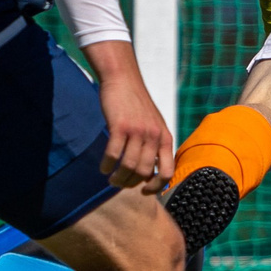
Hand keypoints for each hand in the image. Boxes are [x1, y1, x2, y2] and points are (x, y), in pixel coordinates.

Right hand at [82, 40, 172, 190]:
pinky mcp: (120, 126)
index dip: (156, 187)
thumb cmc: (136, 104)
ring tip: (110, 178)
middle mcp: (153, 136)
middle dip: (130, 183)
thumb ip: (154, 145)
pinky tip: (103, 167)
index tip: (144, 191)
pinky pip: (113, 154)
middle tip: (119, 183)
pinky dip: (107, 165)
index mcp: (165, 137)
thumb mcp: (154, 124)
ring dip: (117, 177)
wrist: (123, 79)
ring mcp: (137, 131)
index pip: (167, 172)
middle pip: (143, 172)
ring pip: (128, 166)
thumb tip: (148, 172)